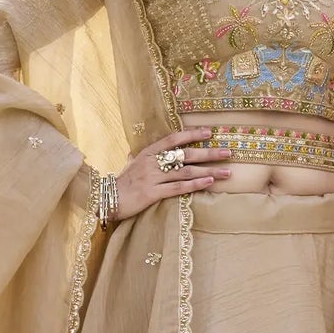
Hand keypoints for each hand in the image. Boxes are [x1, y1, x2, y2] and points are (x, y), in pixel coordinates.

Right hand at [108, 132, 231, 220]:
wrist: (105, 200)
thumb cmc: (121, 183)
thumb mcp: (131, 164)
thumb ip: (141, 157)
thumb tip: (145, 151)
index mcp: (148, 152)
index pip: (173, 139)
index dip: (192, 134)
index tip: (209, 133)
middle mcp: (152, 162)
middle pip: (186, 154)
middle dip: (209, 153)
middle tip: (228, 152)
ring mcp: (152, 177)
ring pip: (186, 171)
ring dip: (209, 171)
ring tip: (226, 172)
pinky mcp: (153, 193)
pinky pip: (178, 187)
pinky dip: (195, 184)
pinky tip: (208, 183)